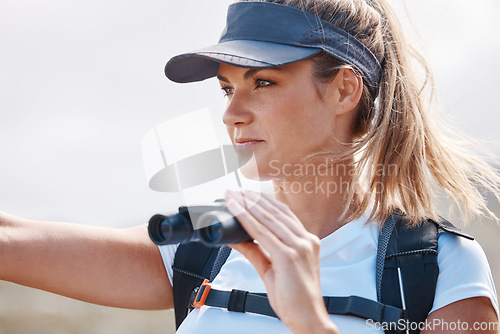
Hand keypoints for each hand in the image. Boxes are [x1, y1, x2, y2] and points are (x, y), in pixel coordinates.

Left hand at [224, 190, 338, 333]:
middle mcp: (306, 240)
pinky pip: (263, 233)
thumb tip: (236, 238)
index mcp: (306, 241)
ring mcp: (299, 246)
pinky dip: (247, 220)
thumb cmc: (295, 298)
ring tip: (232, 197)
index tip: (246, 194)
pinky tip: (236, 212)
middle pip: (275, 212)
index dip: (262, 201)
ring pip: (268, 219)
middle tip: (233, 191)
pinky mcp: (289, 256)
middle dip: (251, 199)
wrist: (308, 319)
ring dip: (247, 205)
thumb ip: (255, 251)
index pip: (283, 213)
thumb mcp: (271, 270)